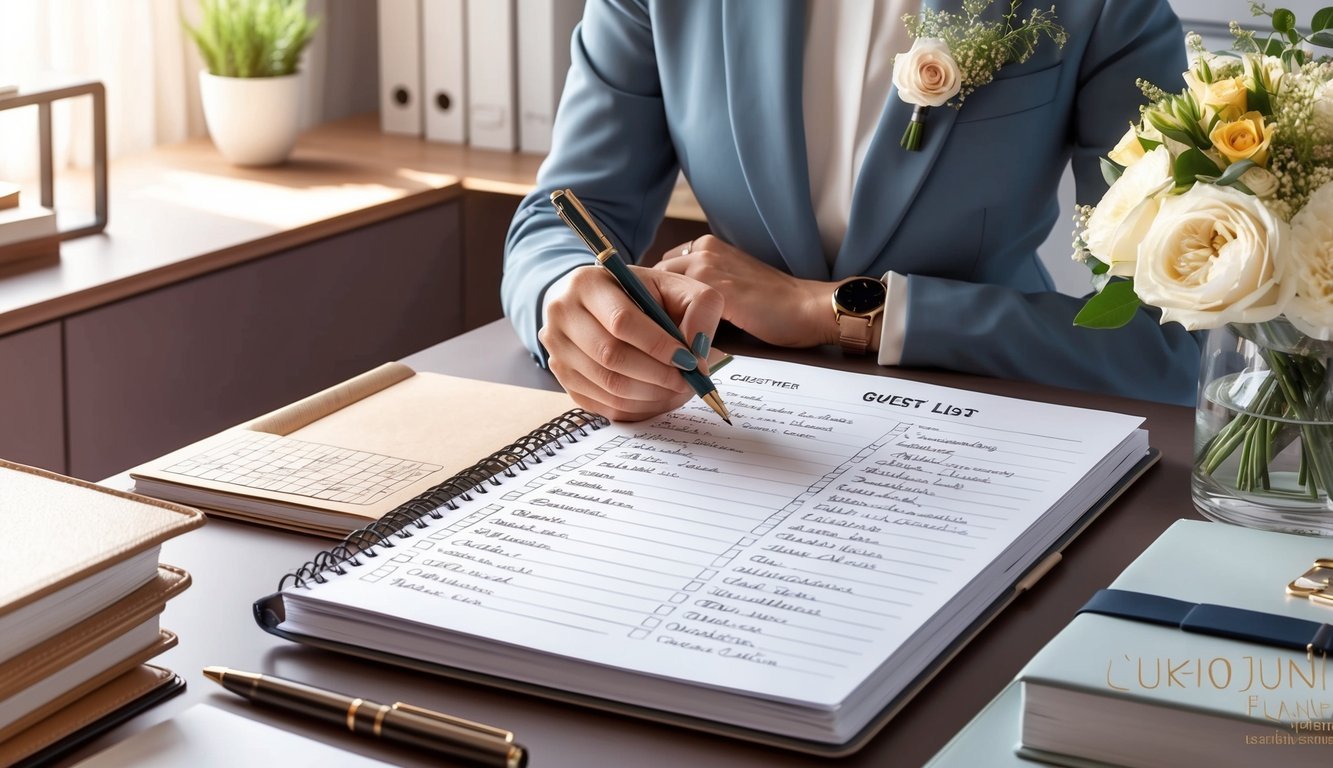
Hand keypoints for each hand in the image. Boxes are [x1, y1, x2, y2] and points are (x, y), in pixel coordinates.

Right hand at [539, 265, 722, 420]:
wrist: (599, 303)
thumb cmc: (642, 295)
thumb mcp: (674, 286)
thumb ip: (698, 308)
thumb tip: (697, 353)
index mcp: (588, 283)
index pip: (621, 321)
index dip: (659, 346)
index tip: (690, 360)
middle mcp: (562, 314)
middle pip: (611, 356)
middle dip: (658, 375)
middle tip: (688, 381)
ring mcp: (556, 348)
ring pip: (607, 385)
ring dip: (651, 394)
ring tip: (677, 389)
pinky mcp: (561, 377)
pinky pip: (601, 404)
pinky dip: (636, 407)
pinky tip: (656, 396)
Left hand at [656, 235, 838, 347]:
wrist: (807, 308)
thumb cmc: (776, 305)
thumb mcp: (733, 285)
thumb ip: (705, 288)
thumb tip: (673, 312)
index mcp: (708, 246)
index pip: (662, 269)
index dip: (660, 296)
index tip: (665, 318)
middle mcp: (703, 250)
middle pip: (654, 279)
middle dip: (655, 305)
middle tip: (663, 333)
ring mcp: (706, 266)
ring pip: (659, 293)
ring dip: (660, 317)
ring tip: (671, 342)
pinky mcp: (713, 289)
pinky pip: (674, 309)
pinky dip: (673, 328)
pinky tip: (682, 346)